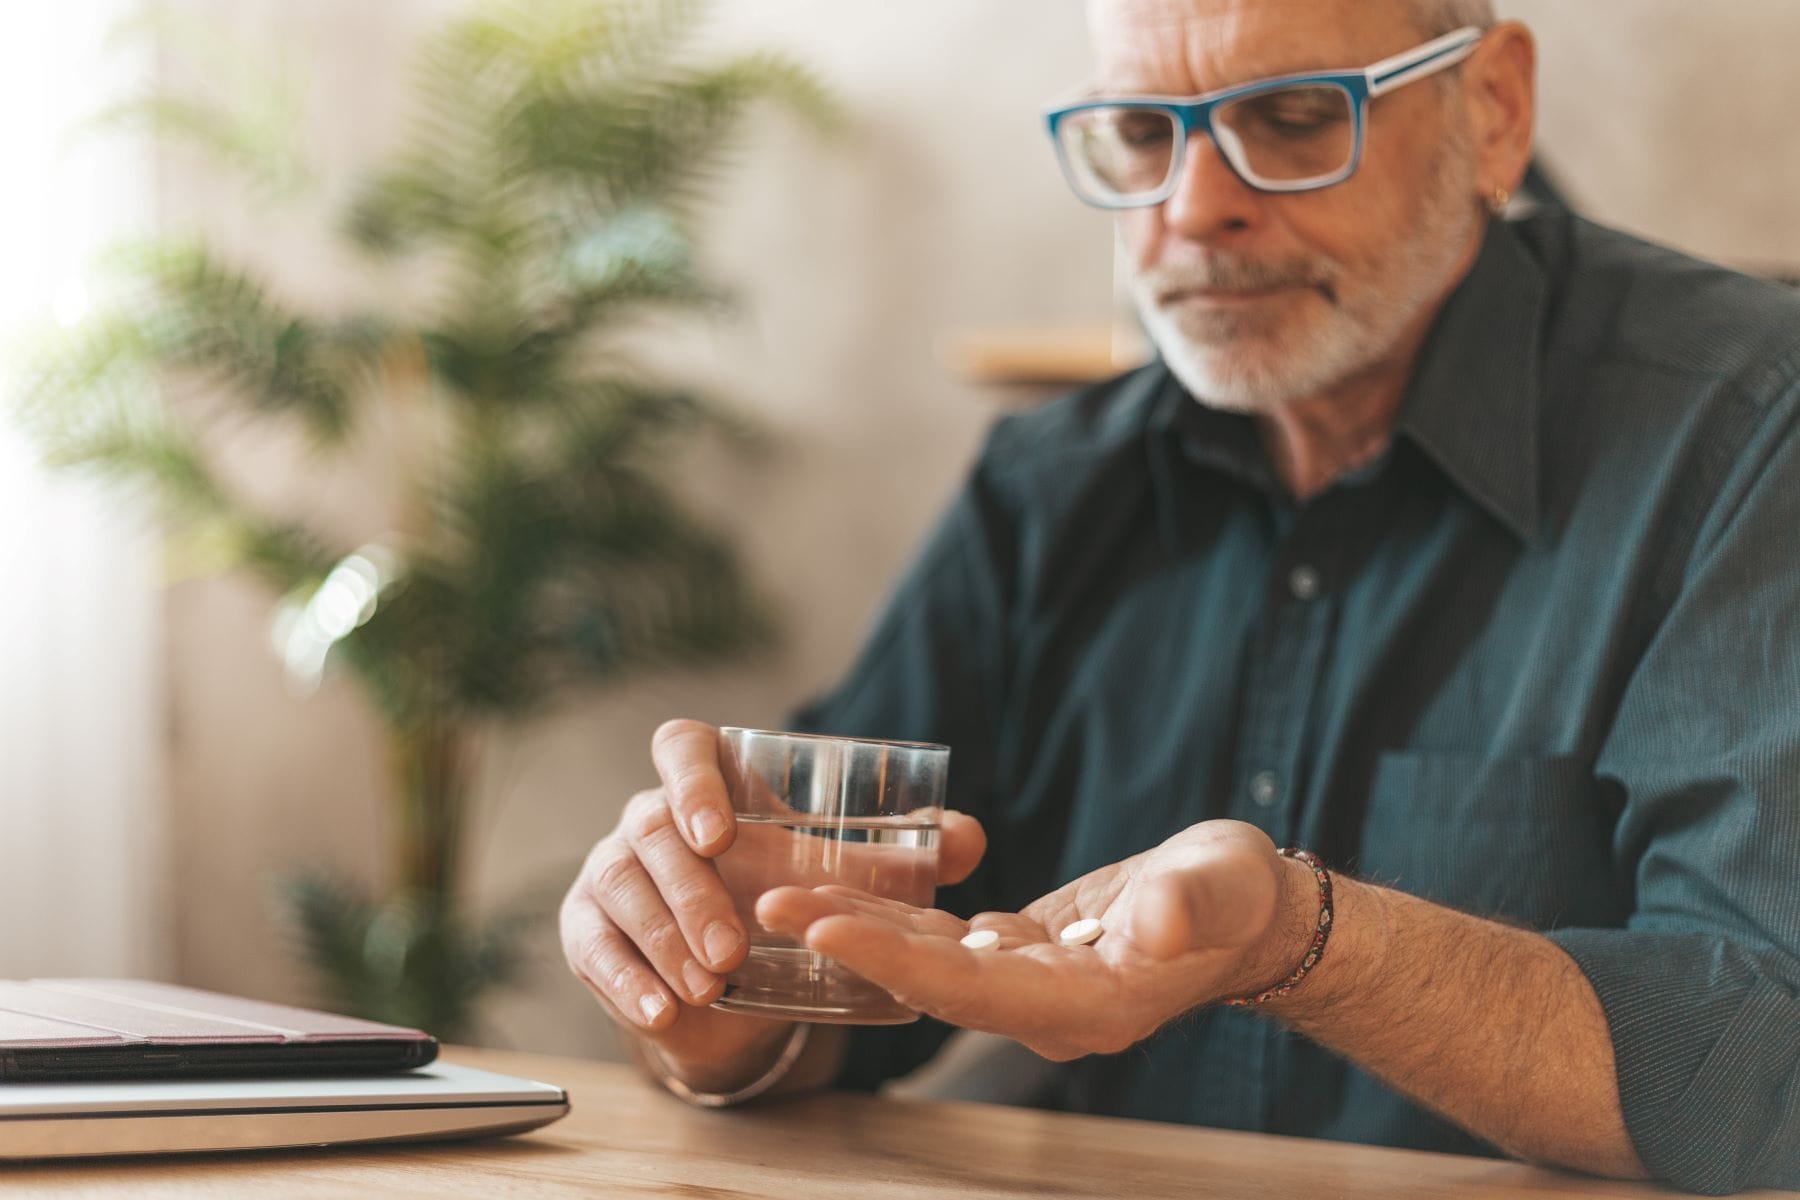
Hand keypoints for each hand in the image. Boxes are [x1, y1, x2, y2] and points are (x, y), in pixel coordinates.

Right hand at [560, 719, 988, 1082]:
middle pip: (652, 833)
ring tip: (709, 986)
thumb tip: (967, 839)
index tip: (721, 832)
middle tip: (732, 949)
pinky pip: (594, 947)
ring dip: (664, 940)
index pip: (680, 747)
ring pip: (620, 889)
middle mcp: (650, 816)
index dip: (693, 780)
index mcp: (709, 781)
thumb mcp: (840, 871)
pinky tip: (662, 1011)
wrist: (732, 970)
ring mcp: (610, 867)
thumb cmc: (785, 889)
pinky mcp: (586, 925)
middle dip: (691, 893)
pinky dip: (626, 982)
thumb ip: (904, 854)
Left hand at [757, 820, 1310, 1060]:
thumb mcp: (1225, 885)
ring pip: (926, 963)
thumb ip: (1189, 905)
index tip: (827, 928)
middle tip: (769, 906)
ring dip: (857, 929)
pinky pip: (945, 943)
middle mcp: (1046, 1007)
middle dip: (850, 945)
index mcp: (1087, 1004)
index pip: (971, 990)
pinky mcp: (1023, 956)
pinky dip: (895, 918)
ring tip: (783, 896)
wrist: (1246, 913)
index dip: (896, 961)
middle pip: (928, 983)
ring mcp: (1030, 987)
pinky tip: (846, 892)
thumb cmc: (1237, 895)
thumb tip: (1155, 923)